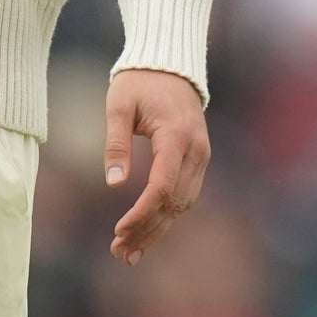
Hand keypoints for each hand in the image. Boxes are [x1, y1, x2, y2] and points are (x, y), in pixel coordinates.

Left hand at [105, 66, 211, 263]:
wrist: (170, 64)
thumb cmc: (139, 82)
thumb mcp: (118, 106)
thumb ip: (116, 145)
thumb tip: (114, 185)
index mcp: (176, 136)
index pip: (162, 187)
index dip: (141, 214)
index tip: (118, 231)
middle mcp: (196, 150)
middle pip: (173, 202)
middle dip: (146, 230)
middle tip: (119, 252)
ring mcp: (202, 156)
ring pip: (182, 204)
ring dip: (157, 229)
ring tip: (129, 251)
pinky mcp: (199, 159)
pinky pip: (185, 195)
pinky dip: (167, 216)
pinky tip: (147, 231)